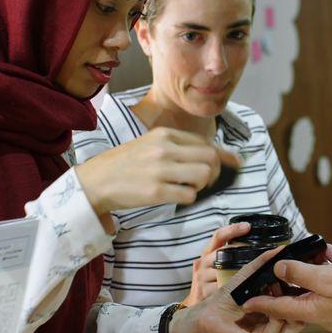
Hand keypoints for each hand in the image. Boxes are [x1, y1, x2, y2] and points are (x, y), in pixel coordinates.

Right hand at [76, 127, 240, 218]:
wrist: (95, 181)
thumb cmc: (125, 164)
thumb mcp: (150, 144)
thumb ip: (179, 147)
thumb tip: (215, 154)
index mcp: (164, 135)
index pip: (205, 143)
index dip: (224, 155)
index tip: (236, 162)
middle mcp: (164, 149)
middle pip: (209, 159)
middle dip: (214, 173)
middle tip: (205, 181)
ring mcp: (160, 170)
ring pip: (203, 176)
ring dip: (203, 186)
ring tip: (190, 188)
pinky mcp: (156, 191)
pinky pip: (189, 195)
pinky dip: (189, 198)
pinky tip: (177, 196)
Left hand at [170, 247, 304, 332]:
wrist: (208, 312)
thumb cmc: (228, 297)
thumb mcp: (250, 275)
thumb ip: (264, 262)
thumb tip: (281, 248)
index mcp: (277, 311)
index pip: (300, 305)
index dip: (304, 291)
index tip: (303, 274)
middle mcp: (278, 325)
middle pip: (302, 315)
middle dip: (300, 297)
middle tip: (293, 280)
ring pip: (292, 322)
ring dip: (285, 303)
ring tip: (274, 288)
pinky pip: (277, 328)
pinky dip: (274, 313)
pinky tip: (264, 301)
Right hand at [182, 222, 250, 305]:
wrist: (195, 307)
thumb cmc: (209, 283)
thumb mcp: (216, 266)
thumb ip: (230, 257)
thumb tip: (255, 248)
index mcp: (207, 253)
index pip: (218, 236)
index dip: (233, 230)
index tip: (248, 226)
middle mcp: (202, 263)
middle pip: (223, 253)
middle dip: (242, 254)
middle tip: (260, 255)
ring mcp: (202, 278)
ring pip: (225, 272)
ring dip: (242, 274)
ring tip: (256, 275)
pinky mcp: (203, 293)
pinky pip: (223, 289)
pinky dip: (235, 290)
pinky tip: (245, 291)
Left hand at [242, 257, 331, 331]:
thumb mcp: (327, 278)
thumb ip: (299, 273)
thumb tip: (280, 269)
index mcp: (312, 310)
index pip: (278, 308)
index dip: (260, 301)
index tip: (246, 299)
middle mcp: (321, 312)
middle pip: (296, 294)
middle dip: (290, 276)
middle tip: (282, 262)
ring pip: (315, 285)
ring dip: (313, 267)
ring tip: (315, 251)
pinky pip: (331, 282)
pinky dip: (329, 268)